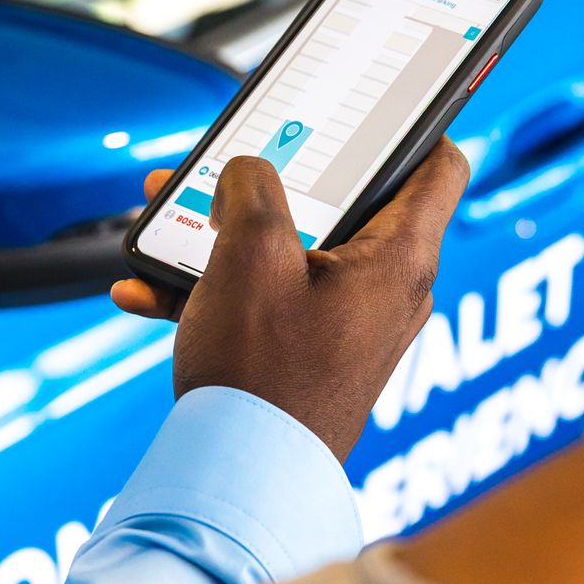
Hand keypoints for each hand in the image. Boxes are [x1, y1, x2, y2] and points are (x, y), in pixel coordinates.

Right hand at [113, 142, 470, 460]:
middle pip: (345, 203)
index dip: (411, 123)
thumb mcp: (250, 254)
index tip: (373, 103)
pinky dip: (215, 289)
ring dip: (226, 231)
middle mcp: (387, 291)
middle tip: (229, 158)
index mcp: (399, 259)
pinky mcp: (311, 356)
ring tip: (165, 217)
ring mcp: (350, 326)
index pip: (438, 164)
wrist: (239, 480)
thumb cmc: (262, 374)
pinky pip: (267, 301)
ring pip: (292, 251)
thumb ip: (250, 189)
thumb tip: (246, 174)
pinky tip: (145, 292)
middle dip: (274, 177)